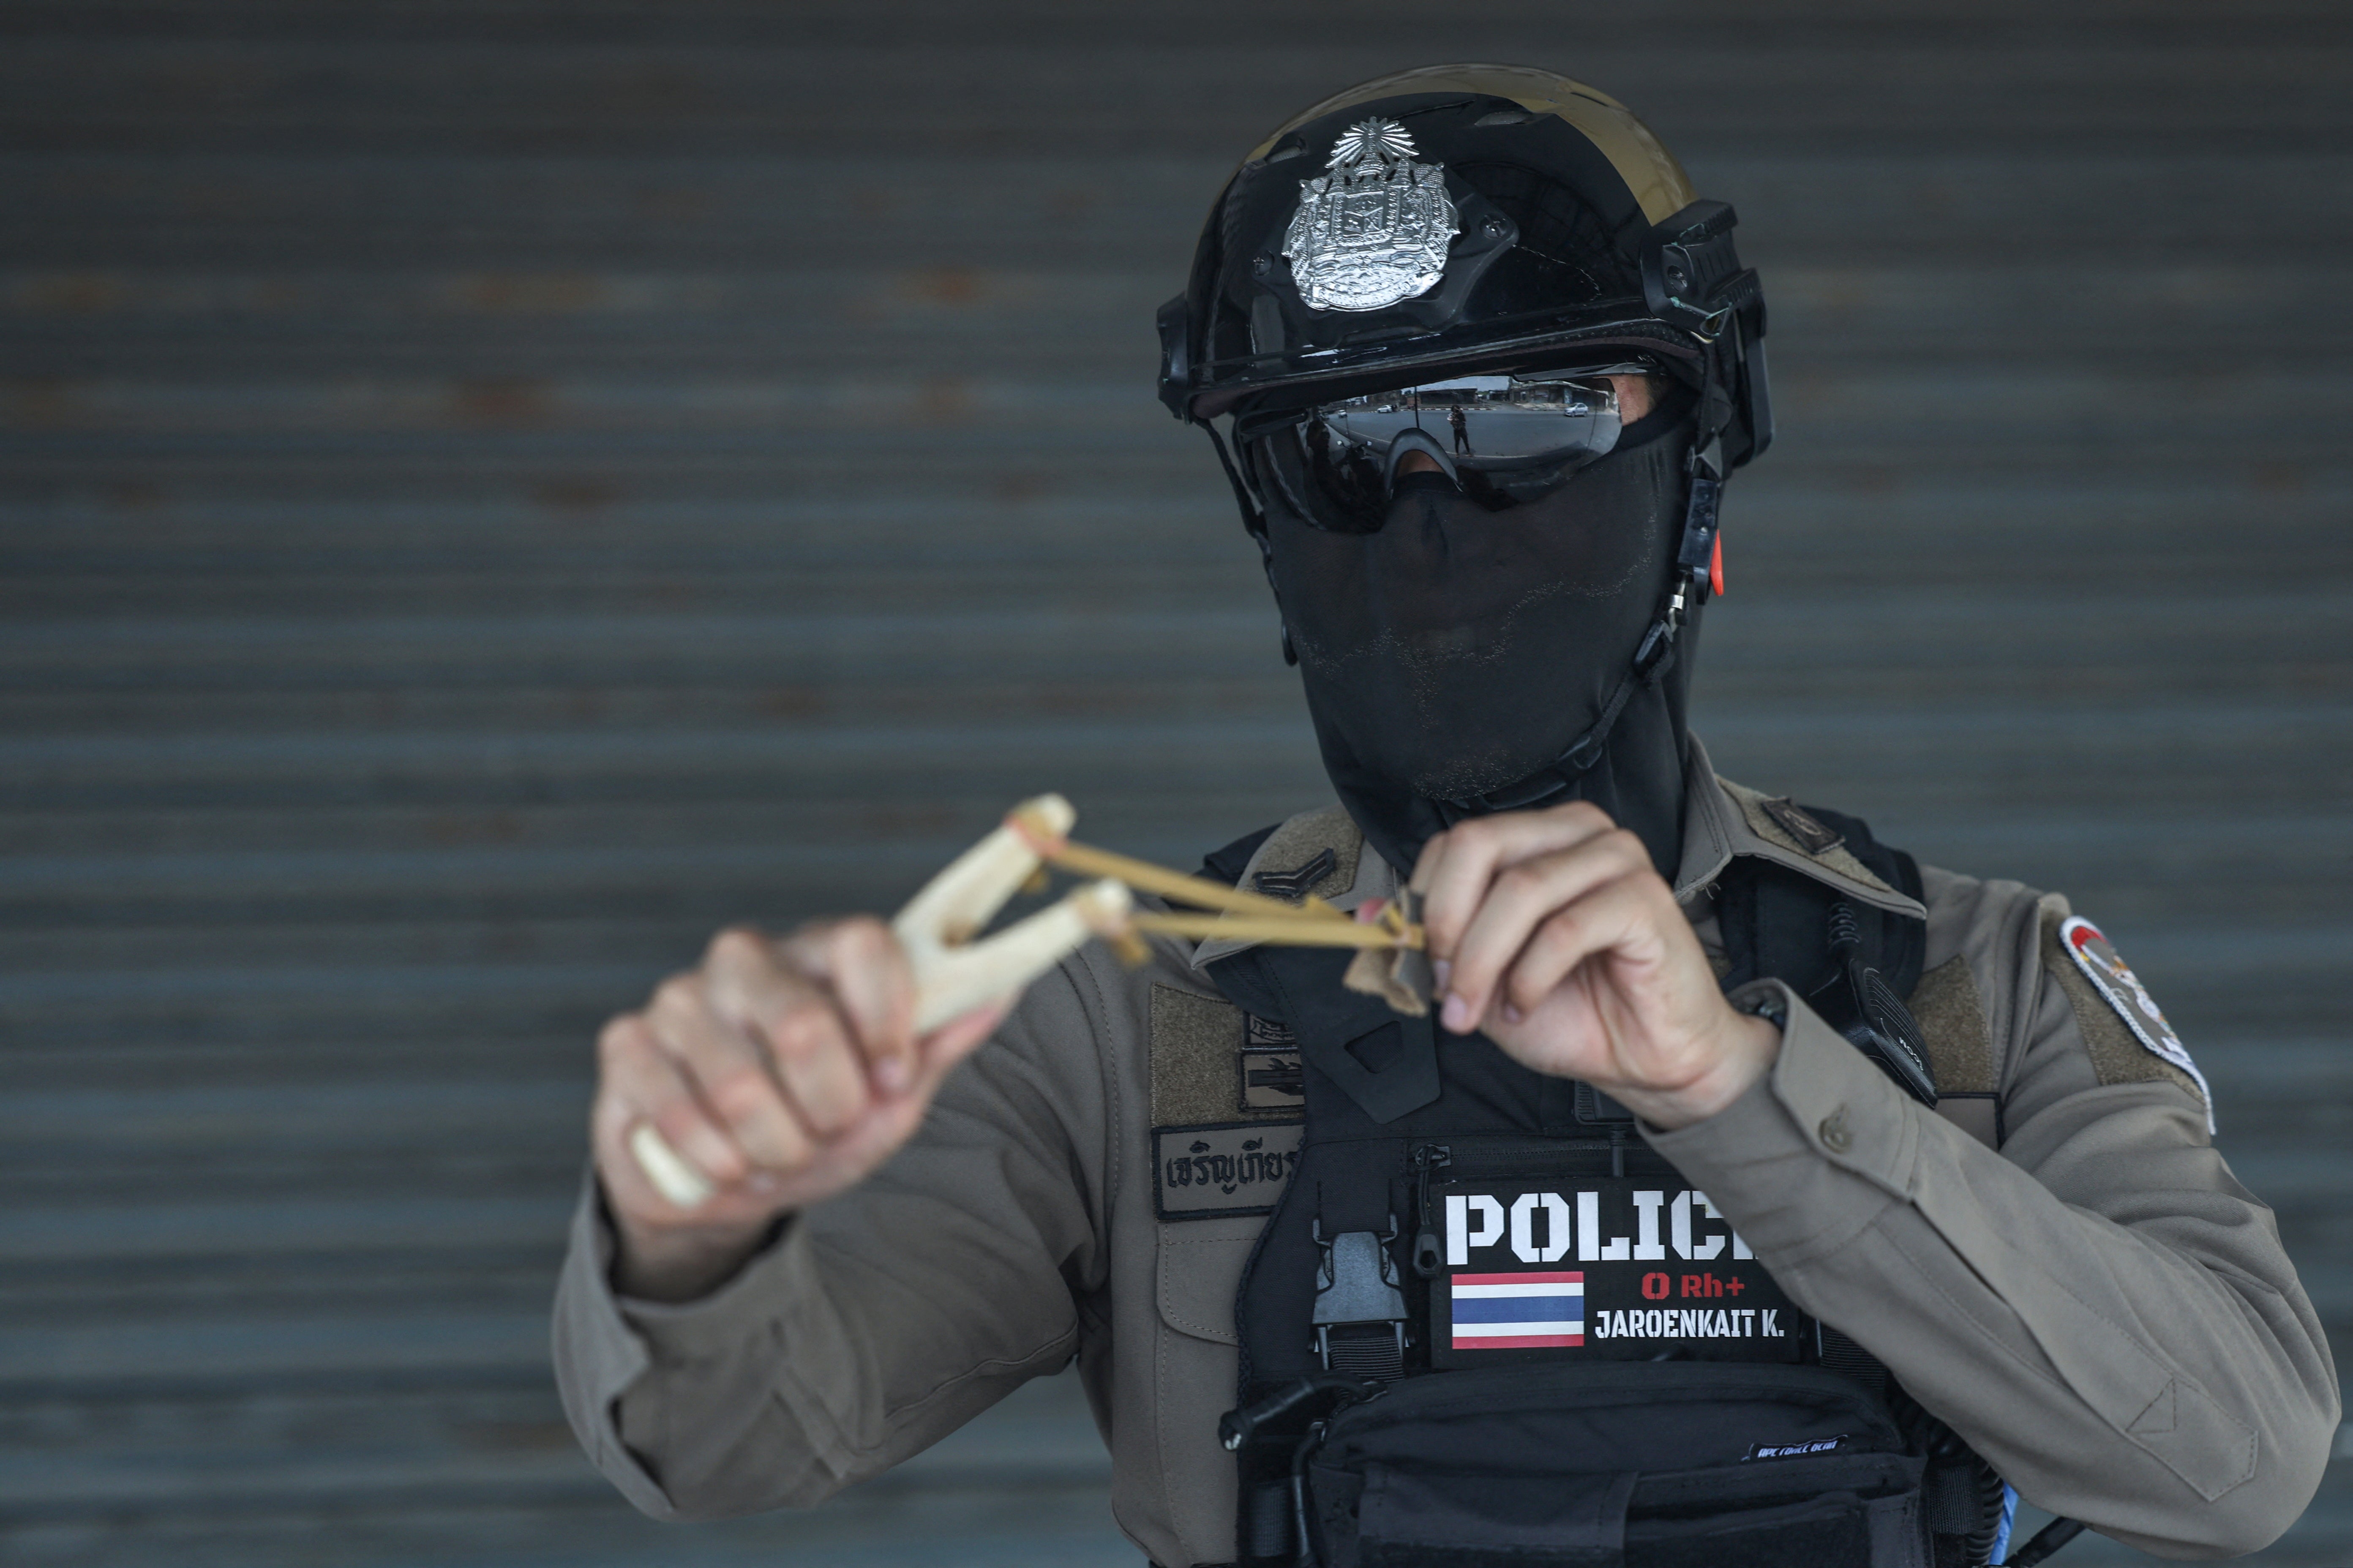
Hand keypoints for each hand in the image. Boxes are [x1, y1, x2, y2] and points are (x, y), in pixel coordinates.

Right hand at [592, 917, 1008, 1300]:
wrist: (732, 1179)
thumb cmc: (821, 1119)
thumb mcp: (891, 1092)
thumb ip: (940, 1041)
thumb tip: (1005, 990)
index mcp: (819, 953)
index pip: (863, 942)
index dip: (887, 1020)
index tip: (895, 1075)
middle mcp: (746, 959)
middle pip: (802, 1024)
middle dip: (829, 1108)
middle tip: (829, 1129)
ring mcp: (679, 997)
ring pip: (739, 1085)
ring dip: (775, 1146)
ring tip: (779, 1151)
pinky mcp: (627, 1046)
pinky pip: (677, 1112)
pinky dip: (717, 1160)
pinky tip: (727, 1165)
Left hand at [1412, 801, 1779, 1129]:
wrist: (1648, 1059)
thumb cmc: (1573, 1010)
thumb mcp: (1480, 979)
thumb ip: (1430, 944)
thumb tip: (1367, 916)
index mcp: (1535, 838)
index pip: (1453, 844)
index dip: (1423, 906)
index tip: (1418, 965)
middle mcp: (1576, 832)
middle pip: (1477, 845)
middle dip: (1445, 923)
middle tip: (1442, 985)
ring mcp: (1616, 859)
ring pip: (1518, 889)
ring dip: (1481, 961)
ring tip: (1477, 1009)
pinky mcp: (1646, 899)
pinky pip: (1564, 929)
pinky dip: (1530, 976)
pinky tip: (1525, 1005)